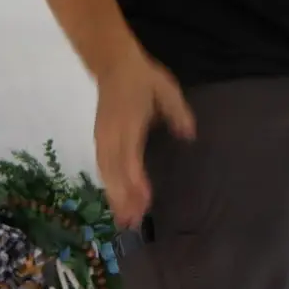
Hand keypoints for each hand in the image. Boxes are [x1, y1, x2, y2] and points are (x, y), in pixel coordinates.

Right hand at [93, 48, 195, 229]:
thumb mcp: (166, 89)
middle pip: (114, 171)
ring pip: (106, 172)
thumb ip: (177, 112)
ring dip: (114, 196)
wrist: (113, 64)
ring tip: (124, 221)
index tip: (145, 201)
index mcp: (129, 122)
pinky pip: (102, 167)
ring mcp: (103, 137)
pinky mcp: (99, 139)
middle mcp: (112, 134)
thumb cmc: (143, 79)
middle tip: (133, 223)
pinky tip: (116, 202)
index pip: (130, 156)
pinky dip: (109, 186)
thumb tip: (189, 135)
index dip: (135, 181)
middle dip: (123, 198)